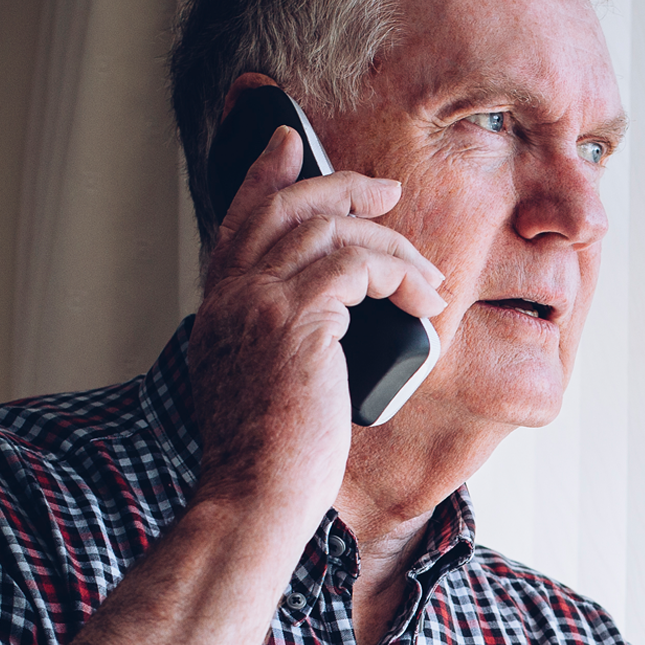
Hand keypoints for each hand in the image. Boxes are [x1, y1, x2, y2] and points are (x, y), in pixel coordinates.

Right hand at [188, 124, 445, 537]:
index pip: (236, 221)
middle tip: (386, 190)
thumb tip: (325, 327)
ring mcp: (258, 304)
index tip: (287, 143)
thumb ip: (272, 343)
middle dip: (339, 186)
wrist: (252, 500)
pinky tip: (423, 302)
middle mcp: (230, 298)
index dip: (262, 175)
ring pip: (330, 231)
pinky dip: (400, 274)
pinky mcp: (297, 320)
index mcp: (217, 313)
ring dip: (391, 244)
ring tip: (427, 276)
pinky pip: (359, 265)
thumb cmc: (266, 463)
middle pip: (283, 207)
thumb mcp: (258, 389)